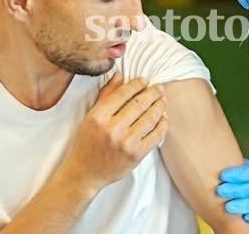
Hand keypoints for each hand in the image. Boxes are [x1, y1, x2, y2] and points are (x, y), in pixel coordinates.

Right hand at [61, 73, 167, 192]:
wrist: (85, 173)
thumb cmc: (87, 142)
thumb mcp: (91, 116)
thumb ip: (106, 95)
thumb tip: (120, 75)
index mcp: (98, 116)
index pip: (123, 93)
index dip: (137, 84)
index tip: (145, 80)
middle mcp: (112, 128)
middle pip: (139, 104)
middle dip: (153, 93)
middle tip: (160, 88)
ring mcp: (125, 143)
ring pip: (150, 118)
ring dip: (160, 107)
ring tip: (163, 101)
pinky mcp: (136, 155)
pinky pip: (156, 135)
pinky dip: (162, 125)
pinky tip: (163, 119)